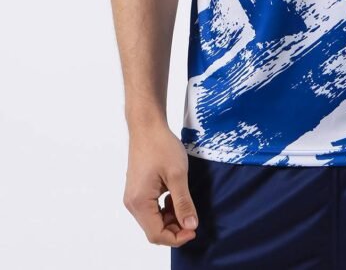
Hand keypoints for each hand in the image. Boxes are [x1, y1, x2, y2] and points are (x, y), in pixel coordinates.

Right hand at [123, 122, 199, 247]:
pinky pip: (151, 209)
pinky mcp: (137, 190)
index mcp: (139, 202)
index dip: (177, 237)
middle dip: (174, 228)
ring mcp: (133, 197)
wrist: (147, 126)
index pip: (156, 234)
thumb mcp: (178, 174)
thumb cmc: (161, 146)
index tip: (194, 229)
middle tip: (193, 217)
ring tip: (185, 203)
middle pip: (153, 229)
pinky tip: (175, 196)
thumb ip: (183, 202)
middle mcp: (132, 203)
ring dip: (170, 218)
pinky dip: (165, 208)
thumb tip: (191, 226)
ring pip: (153, 220)